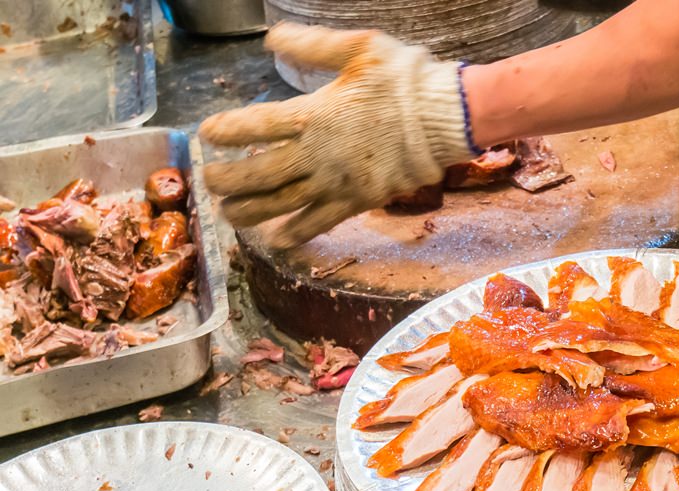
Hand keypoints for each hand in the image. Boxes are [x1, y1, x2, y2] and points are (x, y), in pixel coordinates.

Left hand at [198, 22, 475, 248]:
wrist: (445, 118)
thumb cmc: (404, 79)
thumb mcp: (357, 49)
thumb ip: (311, 46)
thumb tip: (271, 39)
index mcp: (312, 115)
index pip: (255, 126)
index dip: (226, 131)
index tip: (207, 135)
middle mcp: (316, 154)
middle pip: (258, 173)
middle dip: (227, 179)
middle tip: (208, 180)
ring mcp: (336, 182)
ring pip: (281, 203)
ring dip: (249, 210)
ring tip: (227, 213)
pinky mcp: (357, 200)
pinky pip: (320, 221)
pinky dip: (296, 232)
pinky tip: (276, 238)